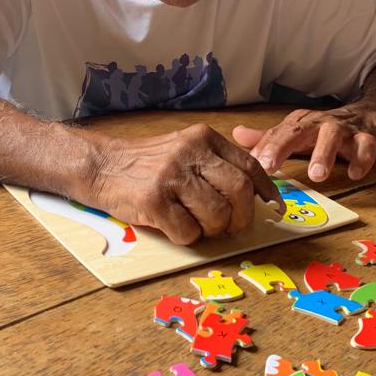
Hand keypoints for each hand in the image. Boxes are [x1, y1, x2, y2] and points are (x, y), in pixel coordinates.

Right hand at [84, 124, 279, 244]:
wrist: (101, 166)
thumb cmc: (147, 164)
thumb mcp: (185, 150)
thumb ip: (216, 164)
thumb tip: (257, 192)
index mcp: (203, 138)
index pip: (249, 165)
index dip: (266, 191)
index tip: (273, 208)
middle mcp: (190, 152)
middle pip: (240, 191)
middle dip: (241, 217)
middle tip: (229, 226)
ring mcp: (171, 176)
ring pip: (217, 215)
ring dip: (212, 230)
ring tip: (196, 224)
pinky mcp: (154, 200)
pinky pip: (188, 231)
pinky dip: (186, 237)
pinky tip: (173, 226)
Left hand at [232, 105, 375, 184]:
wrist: (366, 116)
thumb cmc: (324, 130)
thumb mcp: (295, 133)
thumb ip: (269, 138)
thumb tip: (236, 135)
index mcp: (299, 124)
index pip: (276, 134)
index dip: (263, 148)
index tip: (250, 165)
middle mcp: (318, 124)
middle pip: (298, 131)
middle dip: (282, 147)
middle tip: (269, 167)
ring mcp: (343, 129)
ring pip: (333, 136)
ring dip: (324, 153)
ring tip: (317, 174)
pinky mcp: (367, 137)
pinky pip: (365, 145)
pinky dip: (362, 158)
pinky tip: (355, 172)